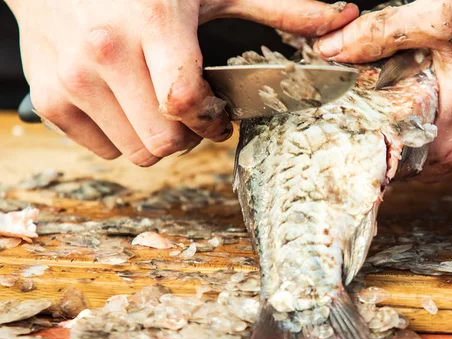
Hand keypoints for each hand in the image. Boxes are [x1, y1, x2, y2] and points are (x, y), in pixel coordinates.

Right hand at [6, 0, 357, 165]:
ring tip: (159, 105)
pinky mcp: (50, 98)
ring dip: (159, 138)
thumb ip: (277, 8)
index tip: (218, 113)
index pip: (184, 104)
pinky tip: (128, 103)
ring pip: (136, 153)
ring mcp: (71, 79)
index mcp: (152, 23)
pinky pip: (103, 149)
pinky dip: (123, 136)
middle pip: (164, 142)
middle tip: (192, 111)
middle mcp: (103, 54)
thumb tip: (342, 19)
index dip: (211, 120)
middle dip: (189, 135)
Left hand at [314, 0, 451, 181]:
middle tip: (335, 111)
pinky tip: (404, 88)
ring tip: (363, 99)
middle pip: (396, 157)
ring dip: (390, 124)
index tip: (323, 134)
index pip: (382, 165)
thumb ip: (380, 35)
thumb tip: (329, 48)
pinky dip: (414, 114)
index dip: (349, 149)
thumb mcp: (443, 16)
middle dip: (365, 136)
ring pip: (415, 144)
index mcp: (447, 135)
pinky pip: (436, 129)